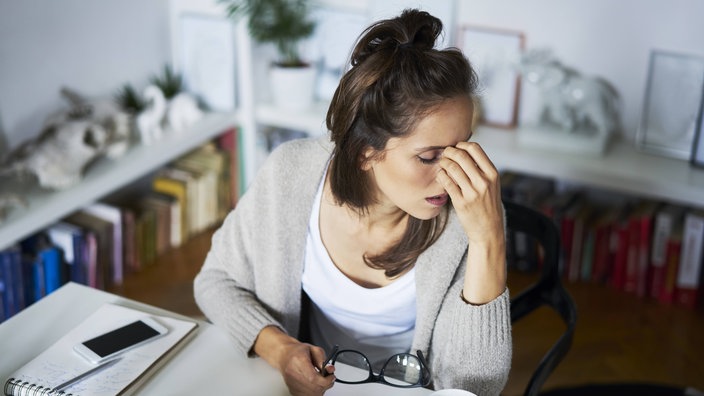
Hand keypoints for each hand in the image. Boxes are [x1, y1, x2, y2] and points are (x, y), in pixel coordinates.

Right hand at [278, 342, 335, 395]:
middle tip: (329, 378)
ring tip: (321, 380)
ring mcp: (291, 383)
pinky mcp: (292, 390)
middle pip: (314, 387)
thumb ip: (323, 359)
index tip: (331, 376)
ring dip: (321, 389)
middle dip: (326, 384)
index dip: (326, 380)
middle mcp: (293, 373)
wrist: (284, 356)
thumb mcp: (313, 349)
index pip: (313, 378)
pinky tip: (315, 384)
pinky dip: (314, 392)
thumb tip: (330, 369)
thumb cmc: (298, 352)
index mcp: (298, 360)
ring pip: (312, 394)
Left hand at [436, 142, 505, 303]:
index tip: (456, 148)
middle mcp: (484, 182)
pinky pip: (446, 182)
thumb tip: (463, 149)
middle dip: (449, 152)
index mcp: (492, 174)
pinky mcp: (461, 202)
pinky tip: (441, 176)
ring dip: (443, 163)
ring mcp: (472, 192)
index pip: (475, 148)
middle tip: (444, 154)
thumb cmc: (488, 203)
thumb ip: (481, 168)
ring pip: (452, 168)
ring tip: (442, 164)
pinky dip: (441, 176)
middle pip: (461, 155)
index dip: (462, 145)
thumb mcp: (492, 184)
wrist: (489, 229)